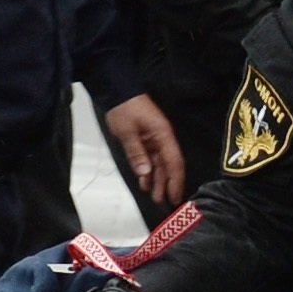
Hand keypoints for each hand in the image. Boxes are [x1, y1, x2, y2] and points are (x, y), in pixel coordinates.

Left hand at [100, 94, 184, 213]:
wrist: (116, 90)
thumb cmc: (124, 108)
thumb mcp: (127, 132)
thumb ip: (137, 153)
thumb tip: (146, 173)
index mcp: (163, 135)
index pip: (174, 162)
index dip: (175, 181)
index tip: (174, 196)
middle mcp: (162, 138)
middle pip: (168, 165)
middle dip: (166, 184)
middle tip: (162, 201)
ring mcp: (155, 139)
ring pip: (159, 164)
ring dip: (156, 179)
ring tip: (153, 195)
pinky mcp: (146, 139)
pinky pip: (150, 158)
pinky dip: (147, 170)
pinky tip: (143, 182)